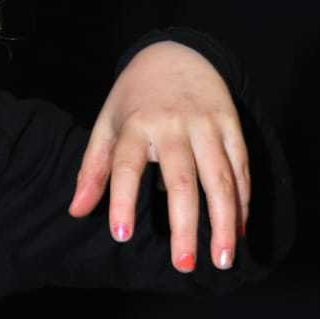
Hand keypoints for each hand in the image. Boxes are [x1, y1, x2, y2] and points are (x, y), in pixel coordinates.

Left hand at [67, 41, 250, 272]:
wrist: (176, 54)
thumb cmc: (135, 99)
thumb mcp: (106, 124)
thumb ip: (93, 169)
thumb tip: (77, 211)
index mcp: (135, 124)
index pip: (126, 166)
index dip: (123, 200)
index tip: (122, 234)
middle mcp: (172, 125)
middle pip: (182, 181)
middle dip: (185, 226)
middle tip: (183, 265)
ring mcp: (206, 125)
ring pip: (220, 179)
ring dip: (224, 222)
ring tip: (222, 259)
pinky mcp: (231, 126)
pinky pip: (241, 168)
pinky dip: (242, 201)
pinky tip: (239, 230)